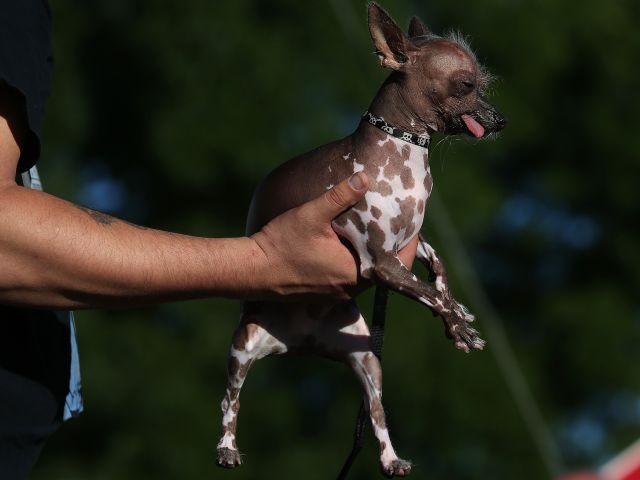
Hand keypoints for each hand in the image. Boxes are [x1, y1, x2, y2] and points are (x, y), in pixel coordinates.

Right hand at [250, 172, 417, 299]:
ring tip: (374, 228)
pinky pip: (350, 277)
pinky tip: (347, 241)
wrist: (250, 271)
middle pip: (384, 267)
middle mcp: (351, 288)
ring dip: (371, 253)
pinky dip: (355, 260)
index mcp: (355, 272)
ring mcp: (337, 294)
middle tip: (395, 219)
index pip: (398, 262)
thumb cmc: (281, 243)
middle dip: (390, 244)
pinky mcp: (325, 293)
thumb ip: (340, 196)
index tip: (412, 221)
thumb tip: (365, 177)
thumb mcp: (312, 214)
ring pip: (367, 272)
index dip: (409, 241)